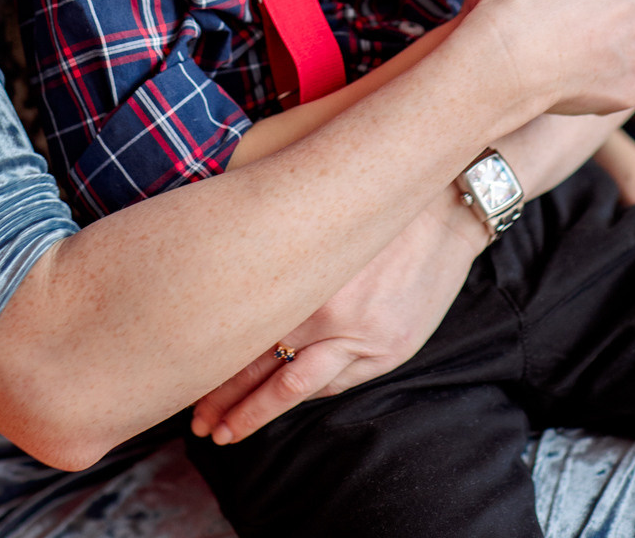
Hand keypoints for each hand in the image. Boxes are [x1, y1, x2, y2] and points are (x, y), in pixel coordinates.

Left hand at [190, 186, 487, 444]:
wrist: (446, 208)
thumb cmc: (375, 203)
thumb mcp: (319, 221)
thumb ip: (280, 257)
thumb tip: (232, 281)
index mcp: (305, 275)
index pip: (246, 333)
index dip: (214, 364)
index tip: (188, 386)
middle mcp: (330, 312)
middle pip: (264, 367)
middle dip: (227, 400)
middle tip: (197, 423)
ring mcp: (362, 336)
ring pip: (298, 386)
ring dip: (258, 412)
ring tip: (226, 431)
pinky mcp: (389, 349)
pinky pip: (337, 380)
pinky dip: (305, 391)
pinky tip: (280, 400)